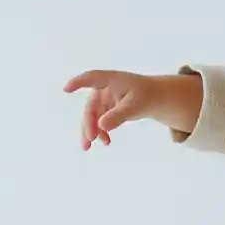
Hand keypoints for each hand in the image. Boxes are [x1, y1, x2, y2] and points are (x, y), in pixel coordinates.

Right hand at [62, 70, 200, 149]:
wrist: (157, 98)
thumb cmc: (147, 96)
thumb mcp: (136, 105)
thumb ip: (119, 115)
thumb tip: (102, 126)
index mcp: (111, 80)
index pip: (92, 78)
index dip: (78, 83)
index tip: (66, 89)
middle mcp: (104, 89)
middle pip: (91, 106)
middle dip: (88, 123)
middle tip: (89, 140)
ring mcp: (105, 99)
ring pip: (93, 116)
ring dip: (91, 131)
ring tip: (88, 147)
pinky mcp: (108, 109)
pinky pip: (100, 121)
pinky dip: (101, 132)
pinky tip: (106, 142)